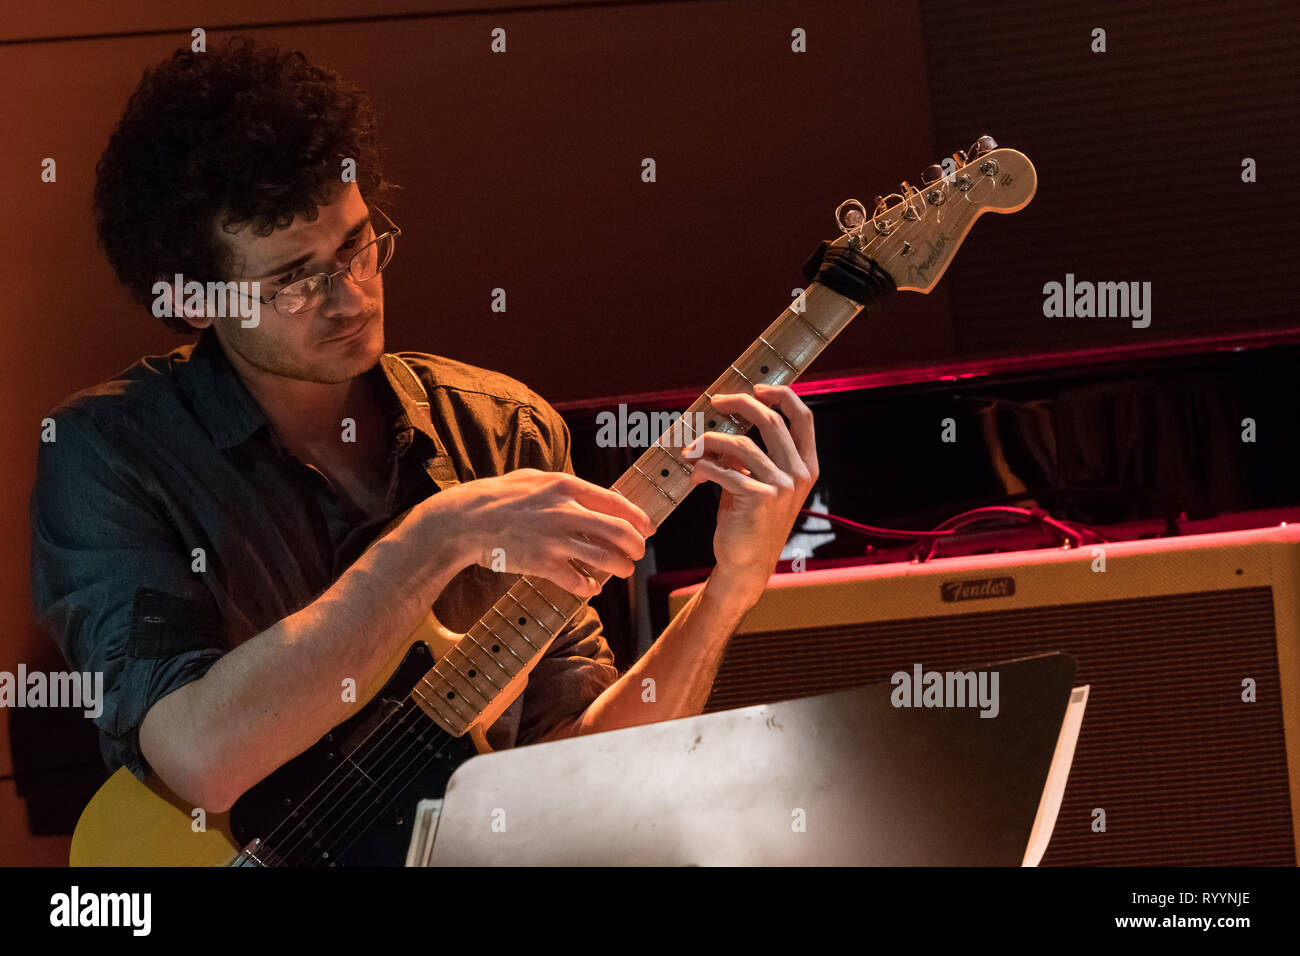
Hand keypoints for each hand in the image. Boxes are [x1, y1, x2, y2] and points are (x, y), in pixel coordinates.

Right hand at [434, 468, 654, 597]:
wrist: (465, 520)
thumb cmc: (499, 497)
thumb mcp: (535, 478)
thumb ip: (567, 486)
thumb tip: (599, 495)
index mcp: (567, 487)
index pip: (617, 504)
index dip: (639, 519)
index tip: (648, 529)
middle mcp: (566, 511)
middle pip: (620, 532)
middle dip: (636, 546)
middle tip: (637, 554)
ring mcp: (555, 539)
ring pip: (605, 558)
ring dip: (621, 568)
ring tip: (622, 571)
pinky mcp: (542, 564)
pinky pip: (579, 580)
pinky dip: (590, 586)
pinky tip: (591, 587)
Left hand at [684, 383, 818, 602]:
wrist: (746, 564)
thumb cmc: (749, 521)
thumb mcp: (758, 483)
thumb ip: (752, 455)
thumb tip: (725, 424)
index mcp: (806, 466)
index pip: (803, 417)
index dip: (781, 395)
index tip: (757, 387)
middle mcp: (799, 474)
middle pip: (771, 420)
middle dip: (740, 403)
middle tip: (715, 401)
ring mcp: (782, 486)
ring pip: (741, 443)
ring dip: (710, 441)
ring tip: (692, 448)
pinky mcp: (758, 498)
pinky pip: (723, 469)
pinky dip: (703, 468)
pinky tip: (694, 475)